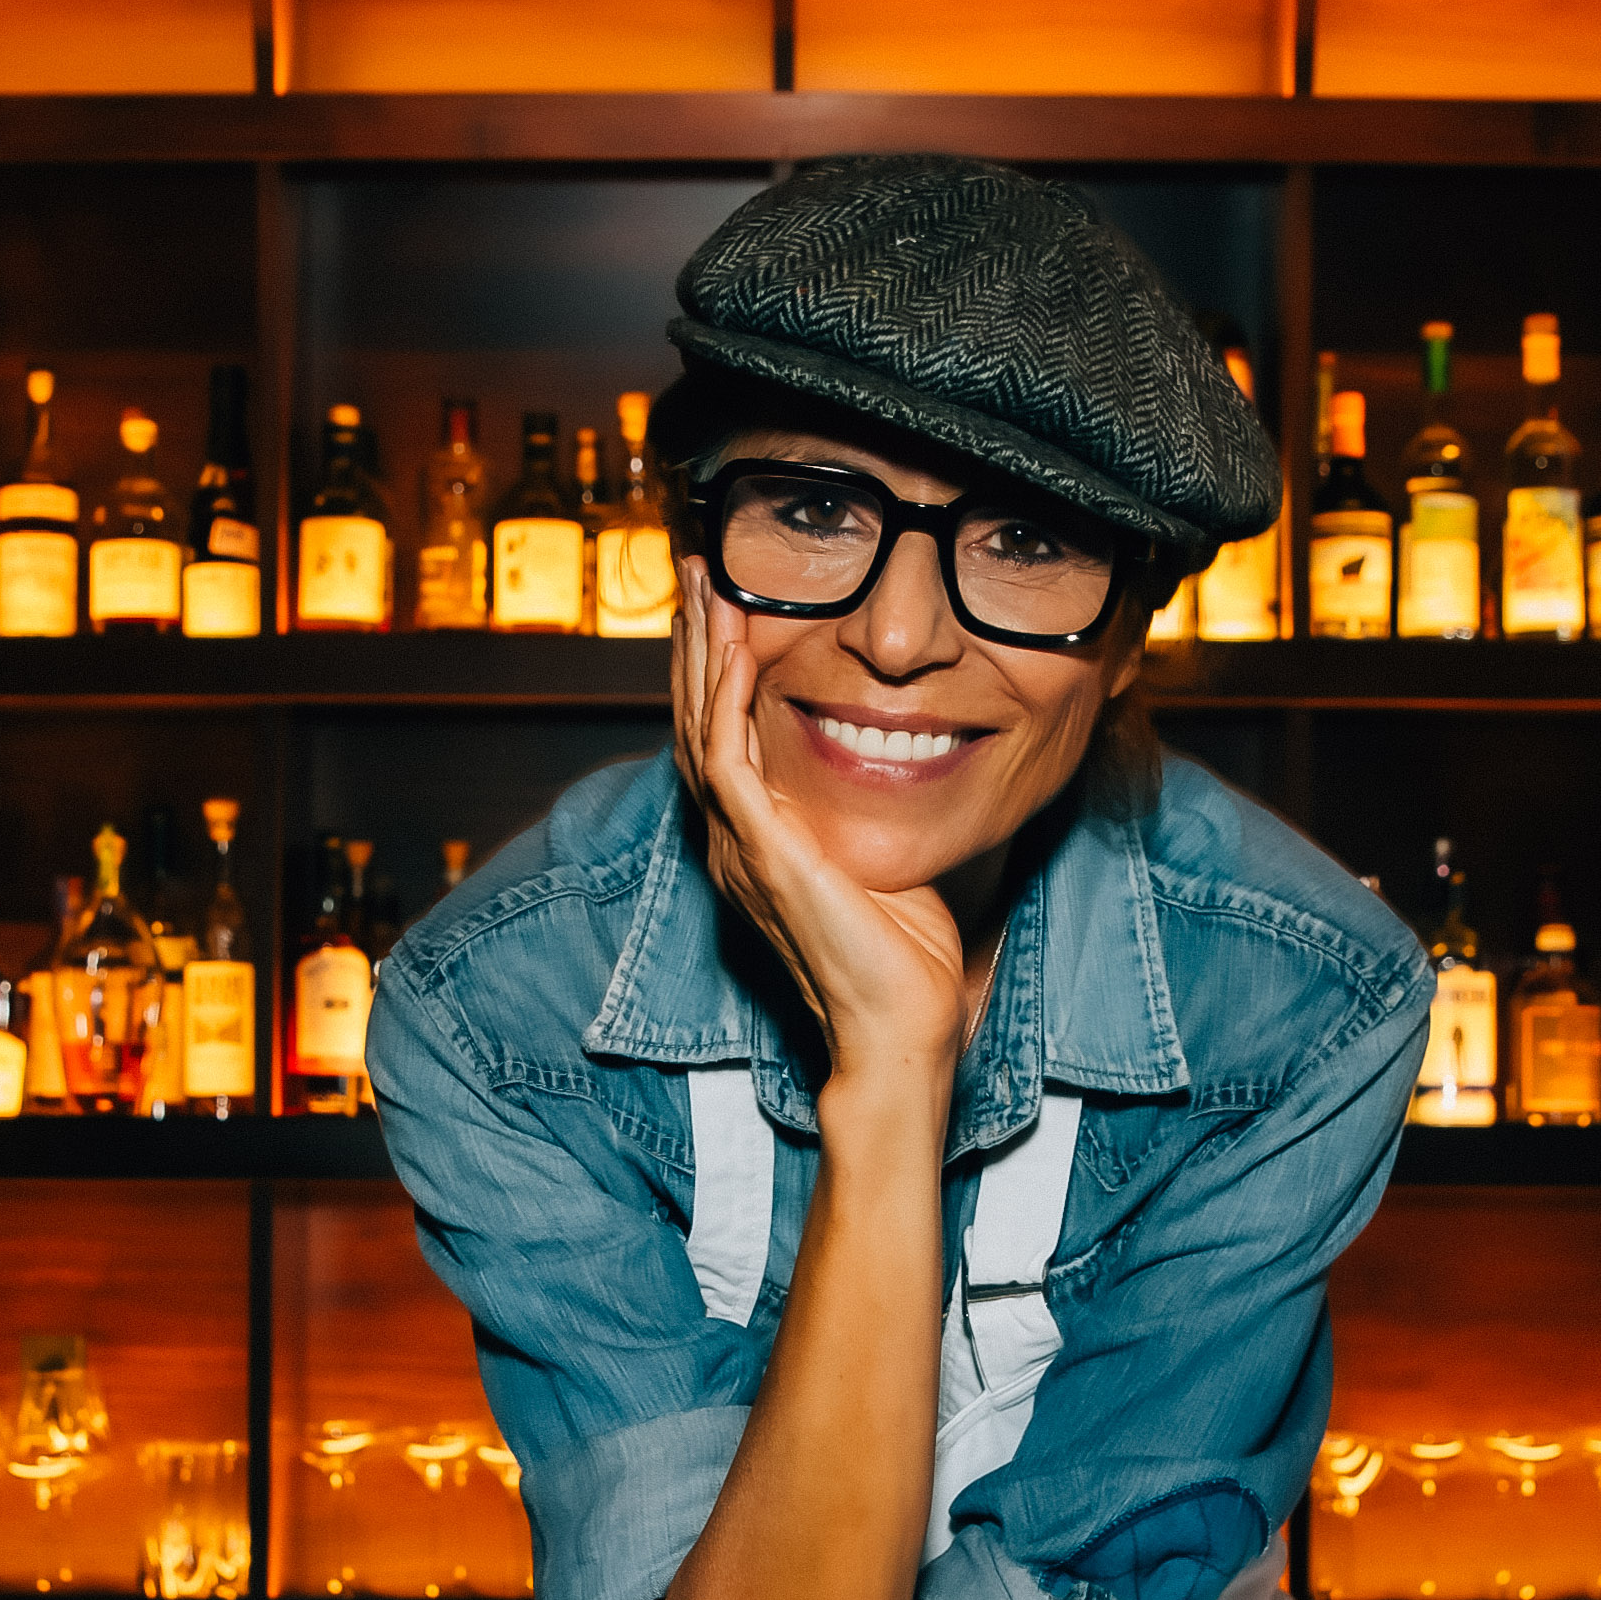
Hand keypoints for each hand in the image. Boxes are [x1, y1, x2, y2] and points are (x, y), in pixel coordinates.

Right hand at [676, 574, 972, 1087]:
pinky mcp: (762, 853)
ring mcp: (741, 846)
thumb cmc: (903, 961)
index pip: (722, 737)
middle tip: (702, 570)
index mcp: (757, 842)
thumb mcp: (884, 862)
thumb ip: (869, 812)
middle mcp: (734, 840)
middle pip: (697, 720)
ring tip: (707, 586)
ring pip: (700, 728)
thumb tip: (902, 758)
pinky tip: (734, 651)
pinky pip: (725, 761)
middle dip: (699, 641)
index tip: (729, 609)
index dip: (719, 670)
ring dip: (703, 652)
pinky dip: (728, 700)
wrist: (899, 1029)